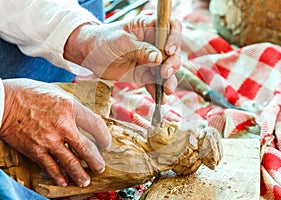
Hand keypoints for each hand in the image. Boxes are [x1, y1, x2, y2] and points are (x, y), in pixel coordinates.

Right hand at [0, 79, 111, 186]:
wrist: (3, 101)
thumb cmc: (30, 93)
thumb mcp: (58, 93)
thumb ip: (73, 107)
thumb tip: (85, 119)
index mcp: (71, 107)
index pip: (96, 125)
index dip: (105, 137)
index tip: (106, 144)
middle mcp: (63, 124)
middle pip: (86, 148)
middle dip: (96, 161)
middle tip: (100, 168)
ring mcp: (49, 139)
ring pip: (70, 162)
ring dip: (80, 174)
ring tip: (86, 181)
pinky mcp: (35, 149)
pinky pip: (50, 166)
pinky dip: (58, 176)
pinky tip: (64, 181)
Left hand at [64, 15, 181, 98]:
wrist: (90, 55)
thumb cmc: (104, 41)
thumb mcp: (121, 42)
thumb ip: (141, 50)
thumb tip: (159, 59)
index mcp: (149, 27)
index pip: (171, 27)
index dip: (174, 37)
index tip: (169, 51)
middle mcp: (154, 43)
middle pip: (173, 52)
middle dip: (172, 63)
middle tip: (164, 73)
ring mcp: (150, 60)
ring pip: (167, 69)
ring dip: (169, 80)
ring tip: (167, 90)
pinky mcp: (144, 74)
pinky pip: (155, 83)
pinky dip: (158, 91)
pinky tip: (161, 99)